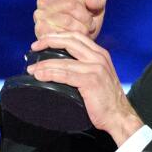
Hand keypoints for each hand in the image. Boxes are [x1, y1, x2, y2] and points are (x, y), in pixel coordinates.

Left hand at [25, 29, 144, 144]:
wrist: (119, 116)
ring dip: (44, 63)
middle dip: (49, 41)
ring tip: (32, 68)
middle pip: (70, 41)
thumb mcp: (98, 77)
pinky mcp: (91, 81)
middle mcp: (99, 57)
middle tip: (34, 47)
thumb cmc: (106, 100)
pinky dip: (50, 73)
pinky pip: (65, 74)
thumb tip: (62, 67)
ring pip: (64, 60)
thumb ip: (85, 68)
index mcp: (100, 54)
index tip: (43, 40)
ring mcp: (96, 68)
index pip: (77, 36)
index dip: (58, 35)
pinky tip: (40, 75)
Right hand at [33, 0, 104, 46]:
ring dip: (80, 28)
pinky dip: (71, 37)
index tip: (89, 9)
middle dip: (85, 17)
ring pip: (66, 20)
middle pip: (70, 4)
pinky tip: (74, 37)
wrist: (76, 42)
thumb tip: (90, 2)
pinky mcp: (40, 30)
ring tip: (85, 31)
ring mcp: (40, 14)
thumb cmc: (84, 21)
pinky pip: (60, 33)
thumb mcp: (96, 7)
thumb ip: (98, 0)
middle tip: (90, 25)